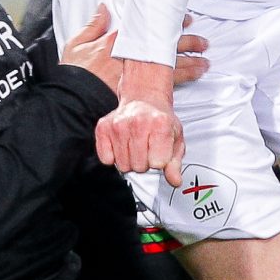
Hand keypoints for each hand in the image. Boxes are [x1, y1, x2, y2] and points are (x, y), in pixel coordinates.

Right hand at [64, 5, 206, 91]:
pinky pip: (170, 81)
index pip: (150, 27)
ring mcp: (141, 73)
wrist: (75, 99)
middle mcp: (135, 55)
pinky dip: (185, 76)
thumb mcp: (77, 44)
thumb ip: (94, 25)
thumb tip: (103, 8)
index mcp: (120, 40)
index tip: (183, 20)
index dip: (168, 22)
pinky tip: (196, 74)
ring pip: (173, 64)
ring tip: (206, 60)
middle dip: (187, 42)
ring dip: (192, 61)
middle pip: (167, 45)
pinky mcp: (144, 89)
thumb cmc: (75, 74)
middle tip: (202, 41)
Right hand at [94, 56, 186, 183]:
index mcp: (161, 124)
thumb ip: (175, 163)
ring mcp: (118, 125)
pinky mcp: (103, 128)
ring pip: (123, 165)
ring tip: (135, 145)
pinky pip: (106, 159)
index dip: (159, 161)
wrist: (145, 99)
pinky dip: (113, 157)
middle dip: (144, 163)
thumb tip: (175, 181)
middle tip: (146, 148)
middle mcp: (138, 122)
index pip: (158, 163)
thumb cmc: (161, 121)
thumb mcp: (175, 139)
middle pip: (139, 167)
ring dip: (129, 160)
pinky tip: (122, 145)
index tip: (159, 151)